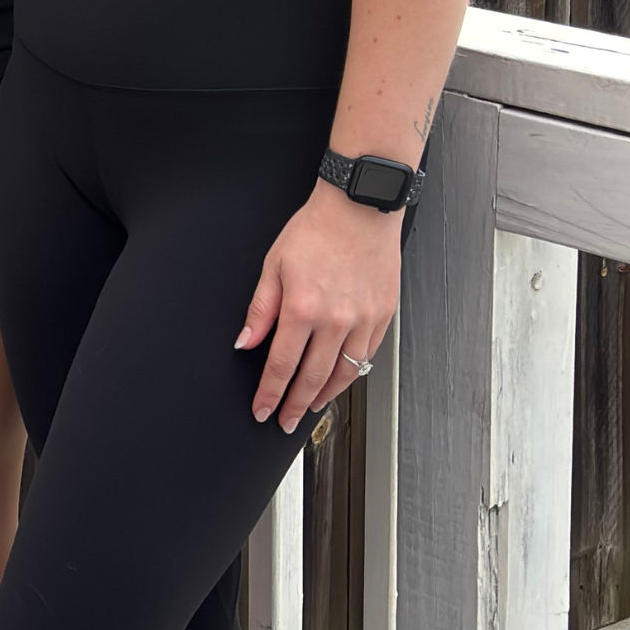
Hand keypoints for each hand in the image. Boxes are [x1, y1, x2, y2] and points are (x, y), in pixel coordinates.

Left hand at [236, 185, 399, 429]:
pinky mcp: (383, 315)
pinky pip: (367, 356)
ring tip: (311, 407)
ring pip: (345, 373)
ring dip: (325, 395)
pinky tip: (341, 379)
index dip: (270, 394)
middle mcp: (336, 321)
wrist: (359, 208)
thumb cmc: (316, 230)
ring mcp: (363, 320)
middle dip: (296, 405)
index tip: (263, 410)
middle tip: (286, 421)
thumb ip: (259, 310)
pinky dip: (352, 373)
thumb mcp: (273, 266)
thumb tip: (246, 341)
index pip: (281, 366)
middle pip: (313, 378)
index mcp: (302, 309)